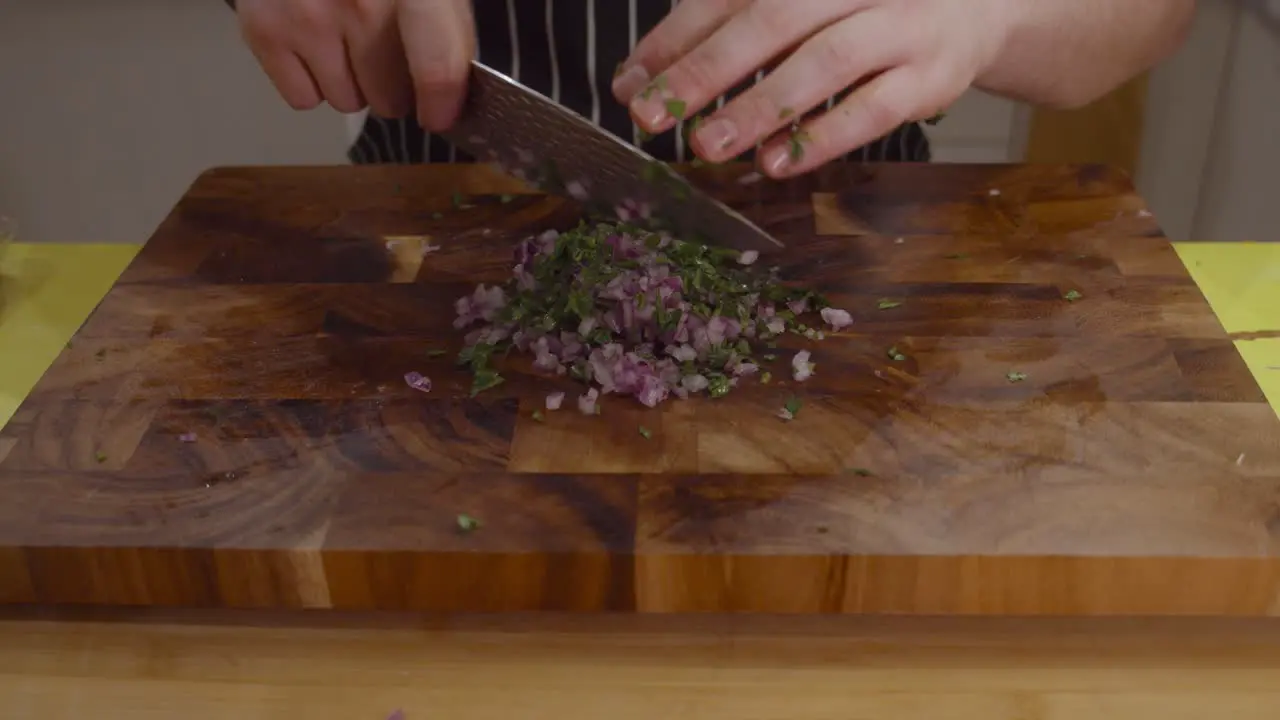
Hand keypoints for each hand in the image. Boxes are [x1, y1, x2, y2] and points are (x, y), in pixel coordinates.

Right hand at [236, 0, 475, 130]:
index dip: (442, 103)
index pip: (436, 65)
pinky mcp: (265, 28)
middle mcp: (360, 3)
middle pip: (389, 97)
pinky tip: (316, 45)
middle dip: (394, 88)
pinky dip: (313, 82)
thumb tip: (453, 89)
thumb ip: (447, 24)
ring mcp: (308, 17)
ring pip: (347, 102)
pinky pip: (303, 98)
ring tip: (347, 41)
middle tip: (388, 56)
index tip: (440, 115)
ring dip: (353, 84)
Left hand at [612, 0, 1015, 176]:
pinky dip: (824, 135)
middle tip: (654, 114)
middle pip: (772, 20)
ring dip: (759, 107)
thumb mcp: (801, 5)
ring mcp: (899, 25)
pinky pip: (875, 107)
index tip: (629, 82)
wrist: (975, 8)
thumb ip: (729, 29)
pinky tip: (779, 161)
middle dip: (705, 70)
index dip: (675, 37)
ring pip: (823, 62)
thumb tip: (645, 76)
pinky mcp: (930, 75)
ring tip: (707, 146)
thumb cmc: (863, 10)